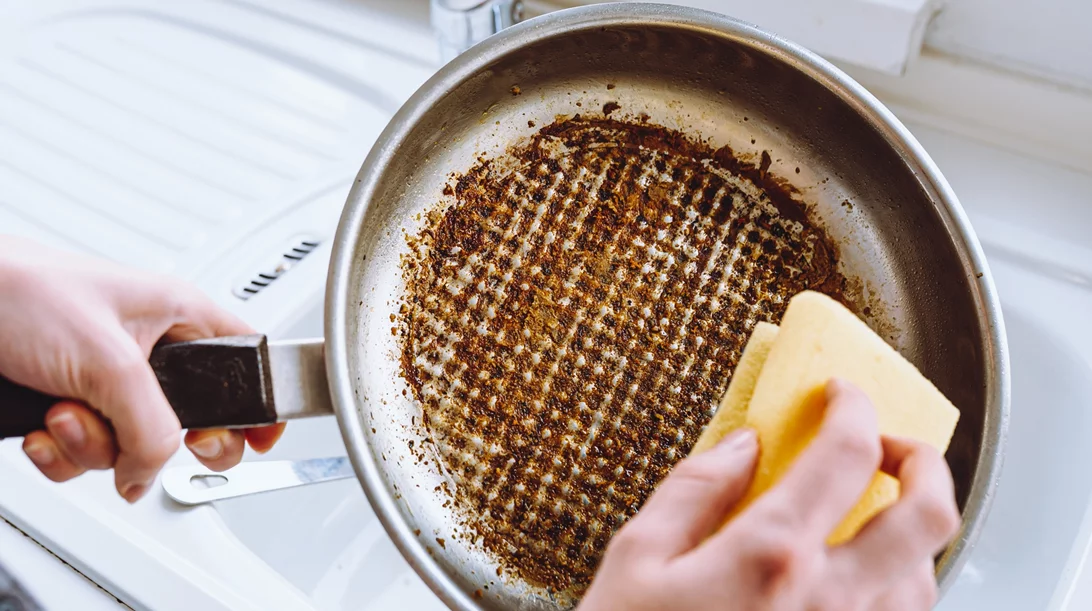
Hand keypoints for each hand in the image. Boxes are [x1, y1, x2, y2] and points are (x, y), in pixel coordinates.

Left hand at [0, 236, 284, 501]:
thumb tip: (154, 470)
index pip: (246, 361)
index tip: (260, 439)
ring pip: (132, 446)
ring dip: (92, 445)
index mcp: (179, 316)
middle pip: (191, 421)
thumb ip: (151, 424)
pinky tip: (43, 425)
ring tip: (64, 413)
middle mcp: (150, 352)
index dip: (258, 402)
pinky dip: (61, 453)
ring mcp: (108, 383)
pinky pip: (87, 455)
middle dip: (158, 443)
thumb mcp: (108, 361)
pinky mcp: (70, 405)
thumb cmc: (20, 291)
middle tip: (147, 446)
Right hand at [579, 379, 959, 610]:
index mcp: (771, 556)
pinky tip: (859, 575)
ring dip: (912, 527)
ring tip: (872, 512)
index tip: (840, 393)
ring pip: (927, 573)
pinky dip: (898, 583)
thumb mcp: (635, 560)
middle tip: (888, 444)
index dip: (852, 405)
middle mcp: (828, 602)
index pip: (846, 452)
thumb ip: (694, 490)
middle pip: (928, 514)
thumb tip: (743, 446)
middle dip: (923, 460)